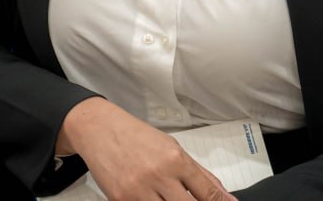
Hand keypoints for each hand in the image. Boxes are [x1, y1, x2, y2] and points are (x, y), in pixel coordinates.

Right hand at [59, 98, 236, 200]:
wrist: (97, 129)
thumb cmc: (135, 136)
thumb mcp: (171, 147)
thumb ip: (199, 173)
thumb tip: (225, 195)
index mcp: (174, 159)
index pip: (208, 192)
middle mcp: (158, 175)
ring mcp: (138, 191)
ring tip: (168, 196)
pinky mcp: (120, 200)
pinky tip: (152, 198)